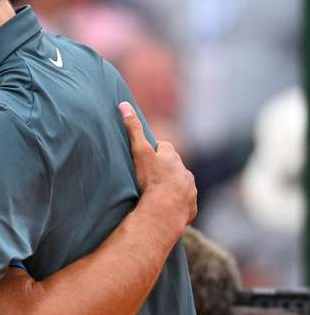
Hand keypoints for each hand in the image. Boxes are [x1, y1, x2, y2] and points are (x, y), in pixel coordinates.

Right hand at [119, 101, 196, 232]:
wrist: (165, 210)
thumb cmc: (151, 179)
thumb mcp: (139, 152)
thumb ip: (133, 129)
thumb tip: (124, 104)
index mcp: (172, 157)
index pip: (164, 147)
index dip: (155, 150)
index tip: (146, 155)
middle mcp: (184, 171)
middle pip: (174, 165)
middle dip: (166, 168)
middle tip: (150, 175)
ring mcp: (189, 189)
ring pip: (181, 184)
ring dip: (172, 186)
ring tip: (157, 194)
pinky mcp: (190, 206)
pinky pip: (184, 202)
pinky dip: (177, 203)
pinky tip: (165, 208)